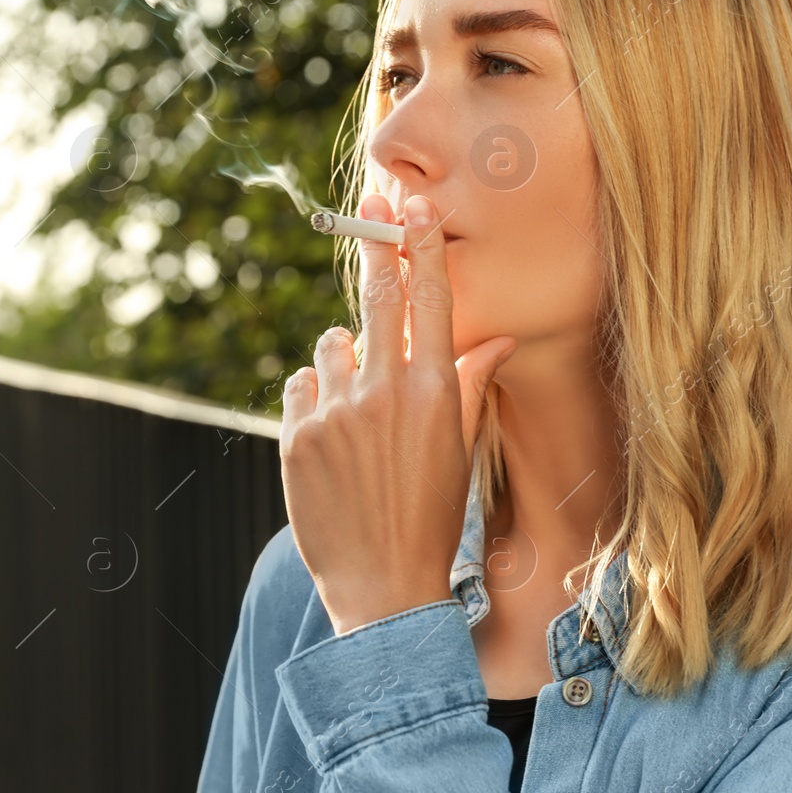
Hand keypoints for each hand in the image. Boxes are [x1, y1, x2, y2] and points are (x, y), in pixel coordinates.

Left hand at [281, 192, 518, 634]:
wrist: (382, 586)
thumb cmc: (430, 516)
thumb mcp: (460, 449)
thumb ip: (471, 384)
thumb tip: (496, 338)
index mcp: (434, 392)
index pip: (430, 299)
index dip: (420, 246)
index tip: (412, 206)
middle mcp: (384, 392)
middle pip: (376, 299)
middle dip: (375, 250)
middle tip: (370, 213)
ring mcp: (336, 412)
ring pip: (331, 345)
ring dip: (343, 357)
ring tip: (357, 406)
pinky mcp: (296, 434)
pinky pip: (301, 384)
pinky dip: (314, 395)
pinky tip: (331, 432)